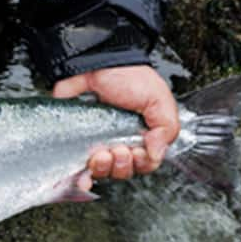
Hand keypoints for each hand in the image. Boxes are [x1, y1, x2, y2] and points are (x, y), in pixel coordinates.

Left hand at [53, 65, 179, 190]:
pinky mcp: (75, 141)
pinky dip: (80, 179)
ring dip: (103, 168)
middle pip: (122, 172)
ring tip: (102, 152)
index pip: (144, 164)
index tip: (137, 150)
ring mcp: (96, 143)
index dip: (141, 163)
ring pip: (102, 172)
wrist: (100, 62)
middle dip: (122, 166)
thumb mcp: (158, 100)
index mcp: (141, 135)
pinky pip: (76, 169)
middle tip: (119, 149)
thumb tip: (156, 153)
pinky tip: (82, 178)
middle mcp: (119, 142)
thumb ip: (165, 128)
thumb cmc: (129, 78)